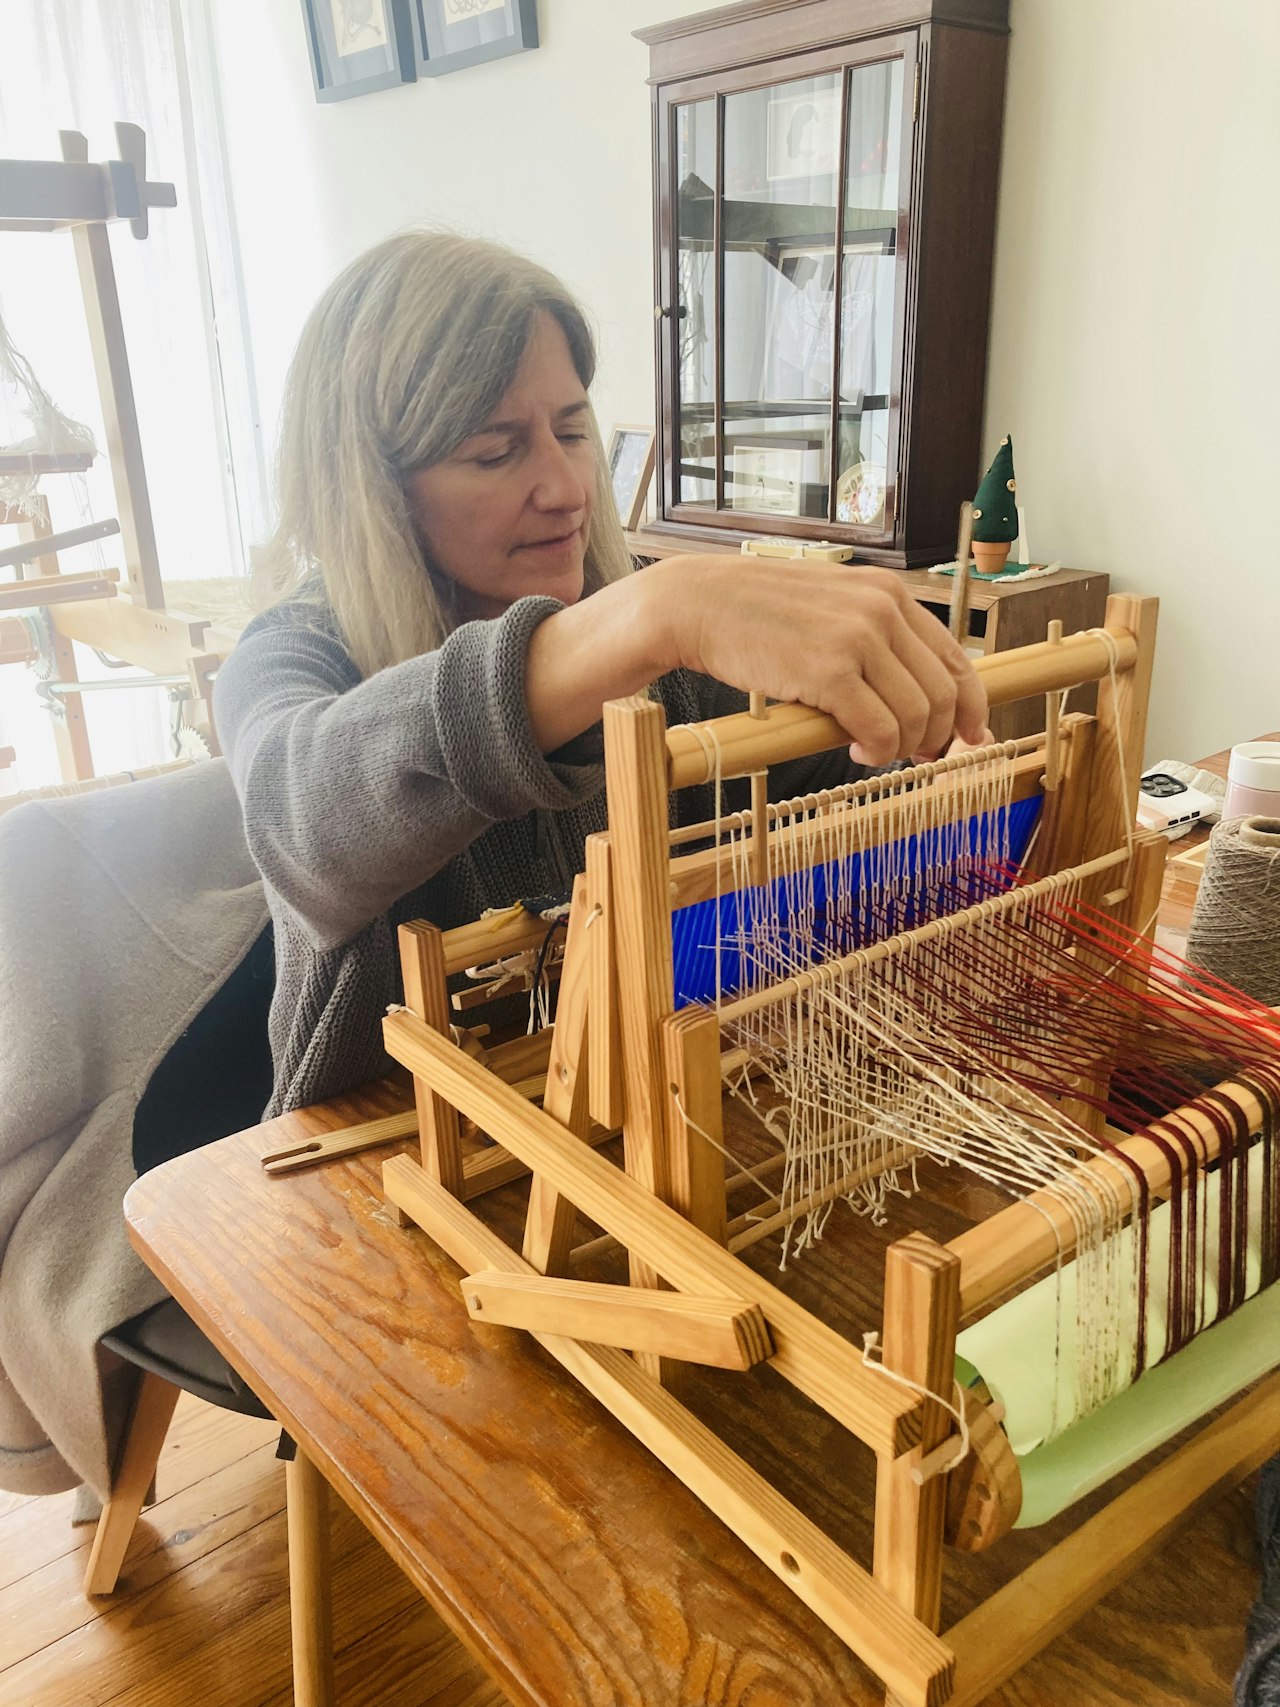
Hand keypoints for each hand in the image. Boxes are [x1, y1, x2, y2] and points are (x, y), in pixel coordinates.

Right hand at [660, 556, 988, 766]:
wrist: (700, 603)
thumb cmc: (759, 613)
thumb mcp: (832, 608)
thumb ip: (874, 638)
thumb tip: (913, 695)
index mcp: (889, 594)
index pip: (956, 658)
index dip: (971, 706)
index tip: (970, 736)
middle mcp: (882, 610)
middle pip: (944, 693)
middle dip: (940, 736)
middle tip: (919, 757)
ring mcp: (857, 638)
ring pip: (917, 715)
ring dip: (903, 747)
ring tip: (875, 751)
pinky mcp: (828, 669)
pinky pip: (879, 728)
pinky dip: (876, 751)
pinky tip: (855, 750)